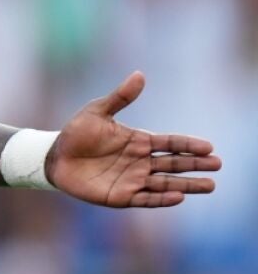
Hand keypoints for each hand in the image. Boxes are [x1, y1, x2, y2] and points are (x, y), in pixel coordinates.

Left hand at [49, 71, 220, 207]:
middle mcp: (141, 162)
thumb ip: (120, 97)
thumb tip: (140, 74)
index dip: (189, 145)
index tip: (208, 146)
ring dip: (187, 185)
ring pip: (166, 183)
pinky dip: (162, 199)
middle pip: (174, 163)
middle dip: (196, 165)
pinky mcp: (122, 196)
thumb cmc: (77, 133)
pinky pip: (146, 199)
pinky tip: (178, 197)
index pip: (170, 143)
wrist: (55, 156)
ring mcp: (133, 180)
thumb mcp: (97, 111)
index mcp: (139, 141)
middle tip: (218, 165)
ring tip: (210, 185)